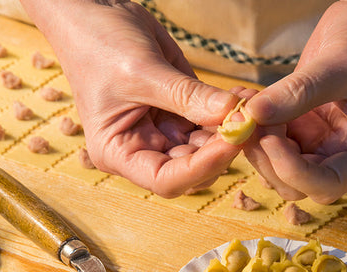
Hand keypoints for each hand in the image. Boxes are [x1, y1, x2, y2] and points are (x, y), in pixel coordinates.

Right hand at [20, 0, 240, 197]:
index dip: (201, 167)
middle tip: (250, 120)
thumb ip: (187, 97)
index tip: (231, 141)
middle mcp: (142, 148)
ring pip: (207, 147)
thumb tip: (233, 115)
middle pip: (192, 168)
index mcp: (119, 152)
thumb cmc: (98, 44)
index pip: (166, 180)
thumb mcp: (142, 71)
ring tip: (253, 104)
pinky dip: (230, 111)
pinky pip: (211, 120)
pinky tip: (246, 95)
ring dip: (232, 129)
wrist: (93, 10)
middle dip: (222, 147)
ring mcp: (163, 130)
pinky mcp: (180, 109)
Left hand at [243, 0, 346, 203]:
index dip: (293, 172)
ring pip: (275, 163)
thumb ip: (299, 91)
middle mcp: (342, 150)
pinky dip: (253, 124)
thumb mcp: (342, 62)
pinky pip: (269, 136)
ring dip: (255, 141)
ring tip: (247, 103)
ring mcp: (319, 138)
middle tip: (249, 118)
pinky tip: (247, 98)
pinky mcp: (300, 122)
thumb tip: (254, 115)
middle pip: (294, 182)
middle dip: (267, 156)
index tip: (270, 139)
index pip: (327, 184)